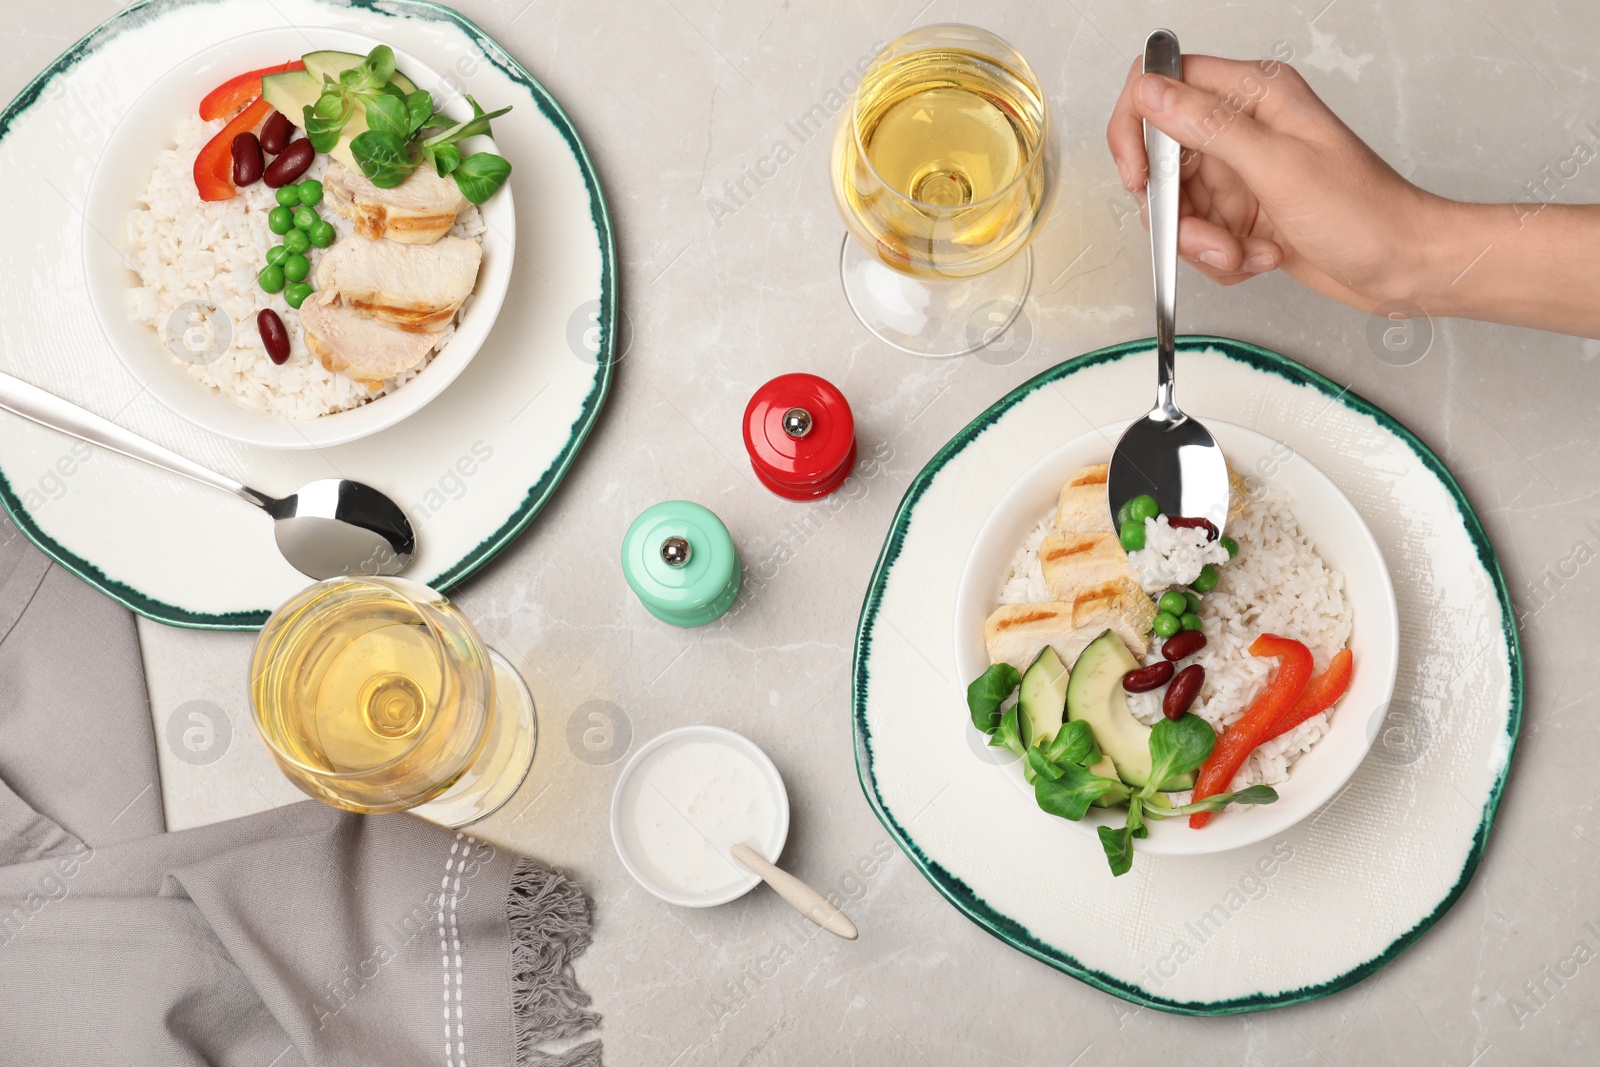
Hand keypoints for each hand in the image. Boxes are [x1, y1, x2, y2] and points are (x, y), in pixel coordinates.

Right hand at [1105, 54, 1444, 311]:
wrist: (1402, 267)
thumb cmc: (1365, 213)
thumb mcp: (1278, 165)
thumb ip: (1208, 125)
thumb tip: (1151, 92)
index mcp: (1255, 95)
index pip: (1162, 83)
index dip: (1137, 128)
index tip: (1141, 176)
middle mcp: (1243, 128)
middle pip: (1161, 159)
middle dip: (1175, 210)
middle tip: (1209, 235)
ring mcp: (1241, 172)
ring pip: (1176, 207)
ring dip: (1202, 243)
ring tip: (1243, 252)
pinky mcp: (1242, 212)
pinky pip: (1199, 237)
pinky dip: (1221, 258)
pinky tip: (1260, 257)